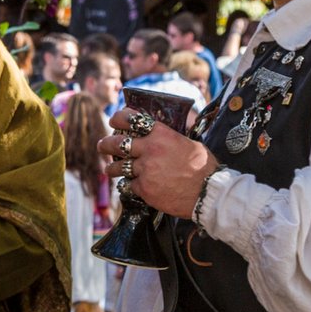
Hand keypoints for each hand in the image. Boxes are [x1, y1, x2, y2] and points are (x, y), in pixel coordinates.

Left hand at [98, 107, 221, 219]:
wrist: (208, 193)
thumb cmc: (204, 167)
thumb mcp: (189, 143)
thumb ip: (171, 138)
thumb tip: (163, 133)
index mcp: (161, 134)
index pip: (132, 119)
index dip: (119, 118)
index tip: (114, 120)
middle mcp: (149, 149)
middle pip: (118, 143)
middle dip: (107, 144)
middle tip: (102, 145)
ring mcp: (145, 170)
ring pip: (119, 167)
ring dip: (112, 168)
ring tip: (109, 169)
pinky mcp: (144, 189)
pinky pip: (129, 185)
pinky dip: (129, 185)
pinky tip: (130, 185)